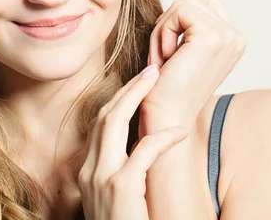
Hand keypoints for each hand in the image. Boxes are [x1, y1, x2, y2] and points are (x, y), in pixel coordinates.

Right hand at [78, 64, 190, 219]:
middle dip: (127, 89)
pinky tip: (180, 131)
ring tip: (157, 80)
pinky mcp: (121, 190)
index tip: (139, 85)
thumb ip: (124, 173)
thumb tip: (143, 148)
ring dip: (136, 96)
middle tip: (150, 70)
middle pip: (104, 115)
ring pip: (113, 122)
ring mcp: (102, 180)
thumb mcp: (118, 199)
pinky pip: (142, 152)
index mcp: (89, 172)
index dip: (119, 100)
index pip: (99, 125)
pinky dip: (162, 137)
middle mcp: (90, 172)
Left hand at [139, 0, 246, 132]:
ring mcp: (227, 36)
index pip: (203, 1)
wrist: (167, 116)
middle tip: (164, 54)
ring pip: (183, 3)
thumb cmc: (168, 86)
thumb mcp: (187, 49)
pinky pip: (178, 11)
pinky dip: (163, 32)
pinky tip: (165, 58)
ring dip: (164, 28)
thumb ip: (194, 24)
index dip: (178, 19)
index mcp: (234, 40)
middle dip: (170, 22)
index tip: (170, 49)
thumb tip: (186, 0)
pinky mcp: (211, 36)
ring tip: (164, 57)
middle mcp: (236, 37)